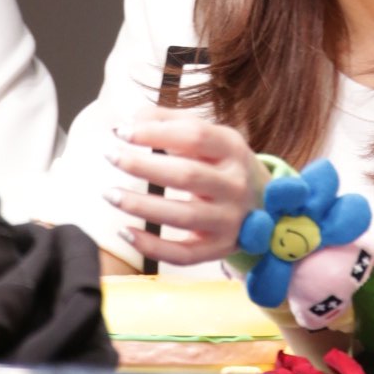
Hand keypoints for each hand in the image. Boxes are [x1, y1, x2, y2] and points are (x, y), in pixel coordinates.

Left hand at [104, 110, 266, 267]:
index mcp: (233, 149)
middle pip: (187, 175)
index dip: (155, 132)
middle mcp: (235, 184)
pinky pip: (184, 254)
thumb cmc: (222, 163)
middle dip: (143, 165)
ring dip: (142, 206)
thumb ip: (170, 122)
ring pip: (184, 215)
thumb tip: (130, 119)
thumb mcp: (209, 136)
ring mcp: (230, 219)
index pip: (194, 136)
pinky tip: (125, 232)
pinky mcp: (219, 247)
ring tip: (110, 194)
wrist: (264, 203)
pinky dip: (153, 246)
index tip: (121, 131)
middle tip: (110, 155)